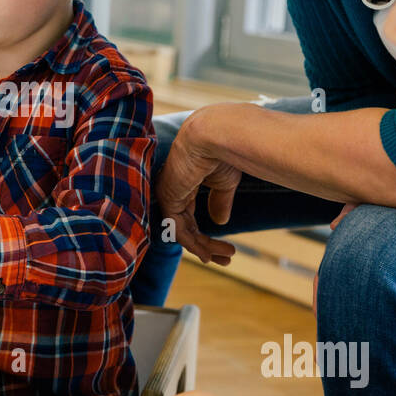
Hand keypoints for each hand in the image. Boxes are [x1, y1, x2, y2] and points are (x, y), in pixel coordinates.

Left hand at [156, 107, 241, 263]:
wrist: (216, 136)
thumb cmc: (223, 152)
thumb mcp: (225, 182)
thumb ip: (220, 201)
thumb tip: (220, 222)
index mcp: (185, 184)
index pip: (189, 217)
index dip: (205, 236)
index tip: (226, 249)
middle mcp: (174, 191)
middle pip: (186, 228)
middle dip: (206, 247)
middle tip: (226, 259)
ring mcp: (169, 195)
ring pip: (183, 232)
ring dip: (205, 248)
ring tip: (226, 258)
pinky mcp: (169, 198)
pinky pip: (178, 230)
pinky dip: (195, 244)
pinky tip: (210, 253)